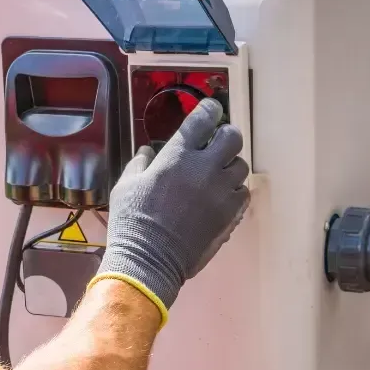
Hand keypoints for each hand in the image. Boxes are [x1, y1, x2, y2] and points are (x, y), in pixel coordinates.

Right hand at [94, 98, 250, 322]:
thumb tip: (149, 152)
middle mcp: (205, 168)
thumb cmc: (132, 220)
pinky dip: (235, 191)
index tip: (210, 111)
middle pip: (232, 136)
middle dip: (226, 136)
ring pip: (241, 165)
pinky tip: (222, 197)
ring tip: (217, 175)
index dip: (209, 109)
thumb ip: (141, 163)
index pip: (203, 117)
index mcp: (177, 155)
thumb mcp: (126, 185)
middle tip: (216, 144)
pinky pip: (244, 193)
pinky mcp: (230, 214)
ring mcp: (221, 191)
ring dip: (230, 166)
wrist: (149, 260)